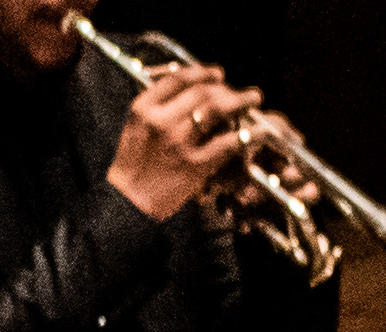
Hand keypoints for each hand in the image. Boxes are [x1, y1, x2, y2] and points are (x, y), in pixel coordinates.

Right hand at [107, 57, 263, 220]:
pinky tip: (258, 132)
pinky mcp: (195, 164)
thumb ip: (157, 107)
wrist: (128, 204)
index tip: (217, 74)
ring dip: (241, 101)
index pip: (178, 79)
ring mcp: (179, 142)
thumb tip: (189, 89)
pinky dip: (248, 134)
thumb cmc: (133, 167)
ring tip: (253, 99)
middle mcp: (161, 121)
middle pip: (202, 91)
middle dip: (225, 88)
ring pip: (218, 109)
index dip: (202, 73)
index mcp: (144, 109)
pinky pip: (229, 142)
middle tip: (238, 93)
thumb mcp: (135, 128)